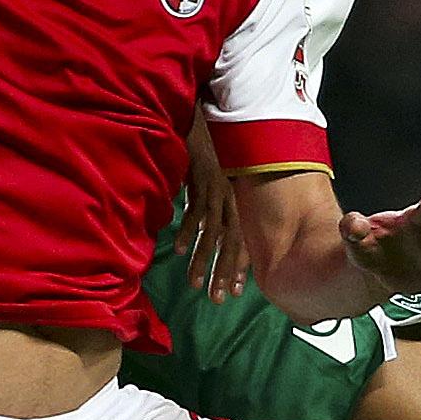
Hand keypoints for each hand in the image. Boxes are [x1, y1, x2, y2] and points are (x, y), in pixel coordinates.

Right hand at [179, 129, 245, 300]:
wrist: (199, 120)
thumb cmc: (201, 154)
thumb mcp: (208, 186)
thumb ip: (207, 209)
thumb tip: (199, 234)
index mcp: (233, 202)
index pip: (240, 240)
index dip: (237, 266)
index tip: (233, 292)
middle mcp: (230, 198)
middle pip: (230, 242)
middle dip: (223, 272)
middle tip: (218, 299)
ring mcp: (217, 189)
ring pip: (213, 232)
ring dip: (205, 260)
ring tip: (196, 284)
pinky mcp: (201, 178)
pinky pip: (195, 210)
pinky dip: (188, 231)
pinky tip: (180, 250)